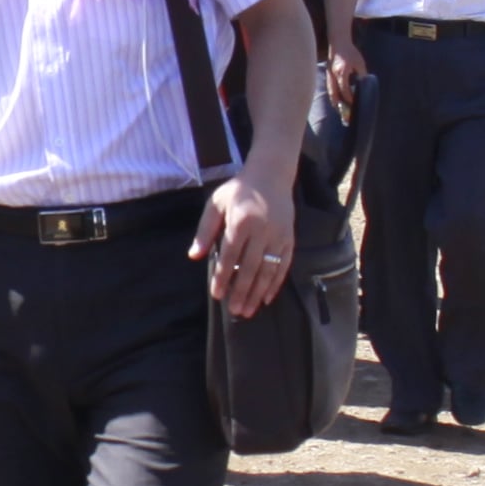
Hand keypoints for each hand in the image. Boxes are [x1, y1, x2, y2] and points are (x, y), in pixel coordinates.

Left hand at [195, 174, 292, 311]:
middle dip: (241, 291)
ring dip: (258, 293)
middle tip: (234, 310)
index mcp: (241, 221)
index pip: (230, 255)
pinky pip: (284, 265)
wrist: (271, 174)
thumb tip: (194, 256)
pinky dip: (276, 283)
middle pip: (250, 267)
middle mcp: (262, 230)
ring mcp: (279, 235)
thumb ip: (205, 230)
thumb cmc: (238, 190)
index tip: (217, 294)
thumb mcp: (216, 204)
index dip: (223, 276)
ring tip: (248, 310)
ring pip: (268, 270)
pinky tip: (267, 298)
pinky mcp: (290, 239)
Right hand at [324, 37, 366, 115]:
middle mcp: (333, 75)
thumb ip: (362, 74)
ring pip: (330, 90)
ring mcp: (329, 74)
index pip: (344, 89)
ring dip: (334, 100)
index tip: (353, 103)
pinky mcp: (328, 73)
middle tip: (342, 112)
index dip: (349, 97)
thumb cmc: (350, 51)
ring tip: (337, 108)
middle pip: (334, 93)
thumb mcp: (359, 62)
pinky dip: (332, 93)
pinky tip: (335, 98)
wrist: (338, 42)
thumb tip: (365, 84)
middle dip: (338, 103)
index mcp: (342, 72)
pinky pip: (329, 86)